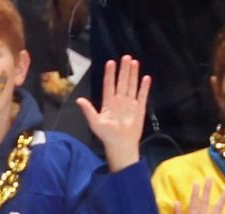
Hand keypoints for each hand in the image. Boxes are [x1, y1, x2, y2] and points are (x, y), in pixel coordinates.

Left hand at [75, 55, 150, 171]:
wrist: (121, 145)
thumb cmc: (107, 135)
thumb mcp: (95, 123)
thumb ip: (88, 110)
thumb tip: (79, 100)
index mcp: (108, 103)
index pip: (109, 85)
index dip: (110, 74)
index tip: (110, 62)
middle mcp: (119, 101)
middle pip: (122, 82)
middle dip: (123, 70)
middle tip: (125, 57)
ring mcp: (130, 104)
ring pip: (132, 85)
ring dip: (133, 74)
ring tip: (134, 62)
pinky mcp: (139, 109)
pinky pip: (142, 95)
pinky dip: (144, 87)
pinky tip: (146, 78)